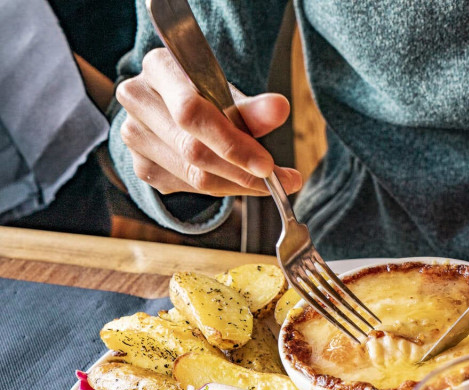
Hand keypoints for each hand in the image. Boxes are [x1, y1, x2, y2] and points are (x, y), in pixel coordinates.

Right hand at [117, 48, 302, 195]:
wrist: (175, 106)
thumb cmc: (207, 95)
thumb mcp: (231, 95)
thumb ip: (253, 107)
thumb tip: (279, 108)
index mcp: (158, 67)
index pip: (192, 113)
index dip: (231, 144)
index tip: (268, 166)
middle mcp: (137, 99)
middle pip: (192, 150)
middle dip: (242, 172)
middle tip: (282, 182)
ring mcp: (134, 135)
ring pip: (192, 176)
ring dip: (237, 185)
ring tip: (268, 183)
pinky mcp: (140, 165)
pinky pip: (188, 187)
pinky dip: (222, 188)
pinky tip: (238, 180)